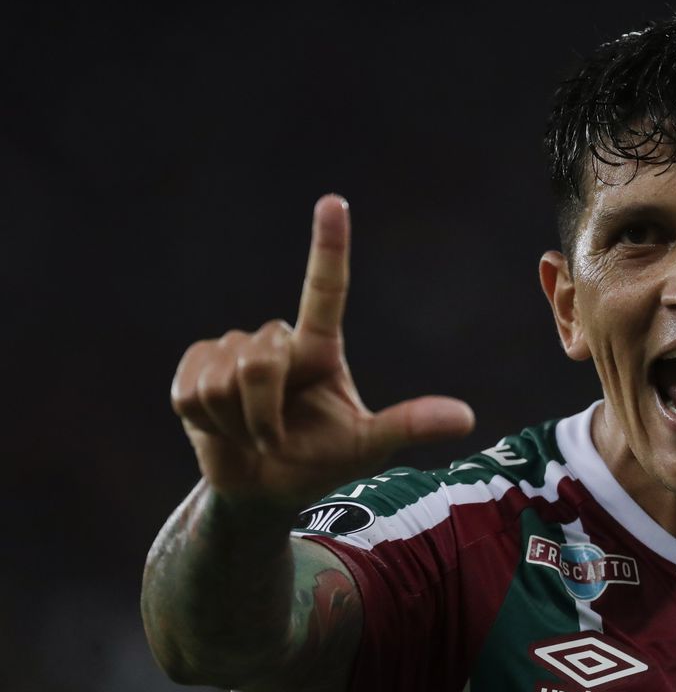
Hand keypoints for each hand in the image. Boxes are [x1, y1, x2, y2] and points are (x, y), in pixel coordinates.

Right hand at [170, 195, 474, 511]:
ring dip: (240, 422)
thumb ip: (407, 427)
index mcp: (319, 348)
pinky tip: (219, 427)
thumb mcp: (366, 448)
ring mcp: (230, 350)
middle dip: (267, 414)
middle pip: (261, 362)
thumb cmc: (319, 462)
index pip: (326, 290)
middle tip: (276, 437)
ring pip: (227, 378)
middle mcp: (275, 340)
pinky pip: (194, 391)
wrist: (262, 490)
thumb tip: (467, 418)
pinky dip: (209, 422)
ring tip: (252, 433)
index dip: (329, 246)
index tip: (333, 201)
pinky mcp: (192, 368)